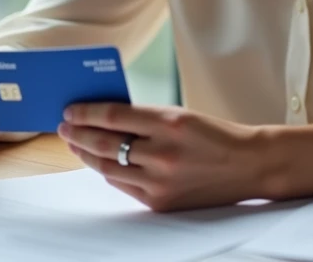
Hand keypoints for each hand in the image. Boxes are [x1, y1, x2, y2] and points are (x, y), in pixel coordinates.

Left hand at [59, 104, 263, 211]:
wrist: (248, 165)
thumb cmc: (214, 135)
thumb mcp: (181, 116)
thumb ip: (145, 118)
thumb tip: (104, 117)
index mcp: (170, 123)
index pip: (114, 116)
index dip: (87, 112)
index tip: (70, 110)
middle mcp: (164, 153)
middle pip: (106, 143)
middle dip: (79, 134)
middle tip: (64, 127)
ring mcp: (161, 181)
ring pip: (110, 168)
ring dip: (87, 155)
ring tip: (76, 144)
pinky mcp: (161, 202)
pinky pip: (124, 186)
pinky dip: (110, 172)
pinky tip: (101, 163)